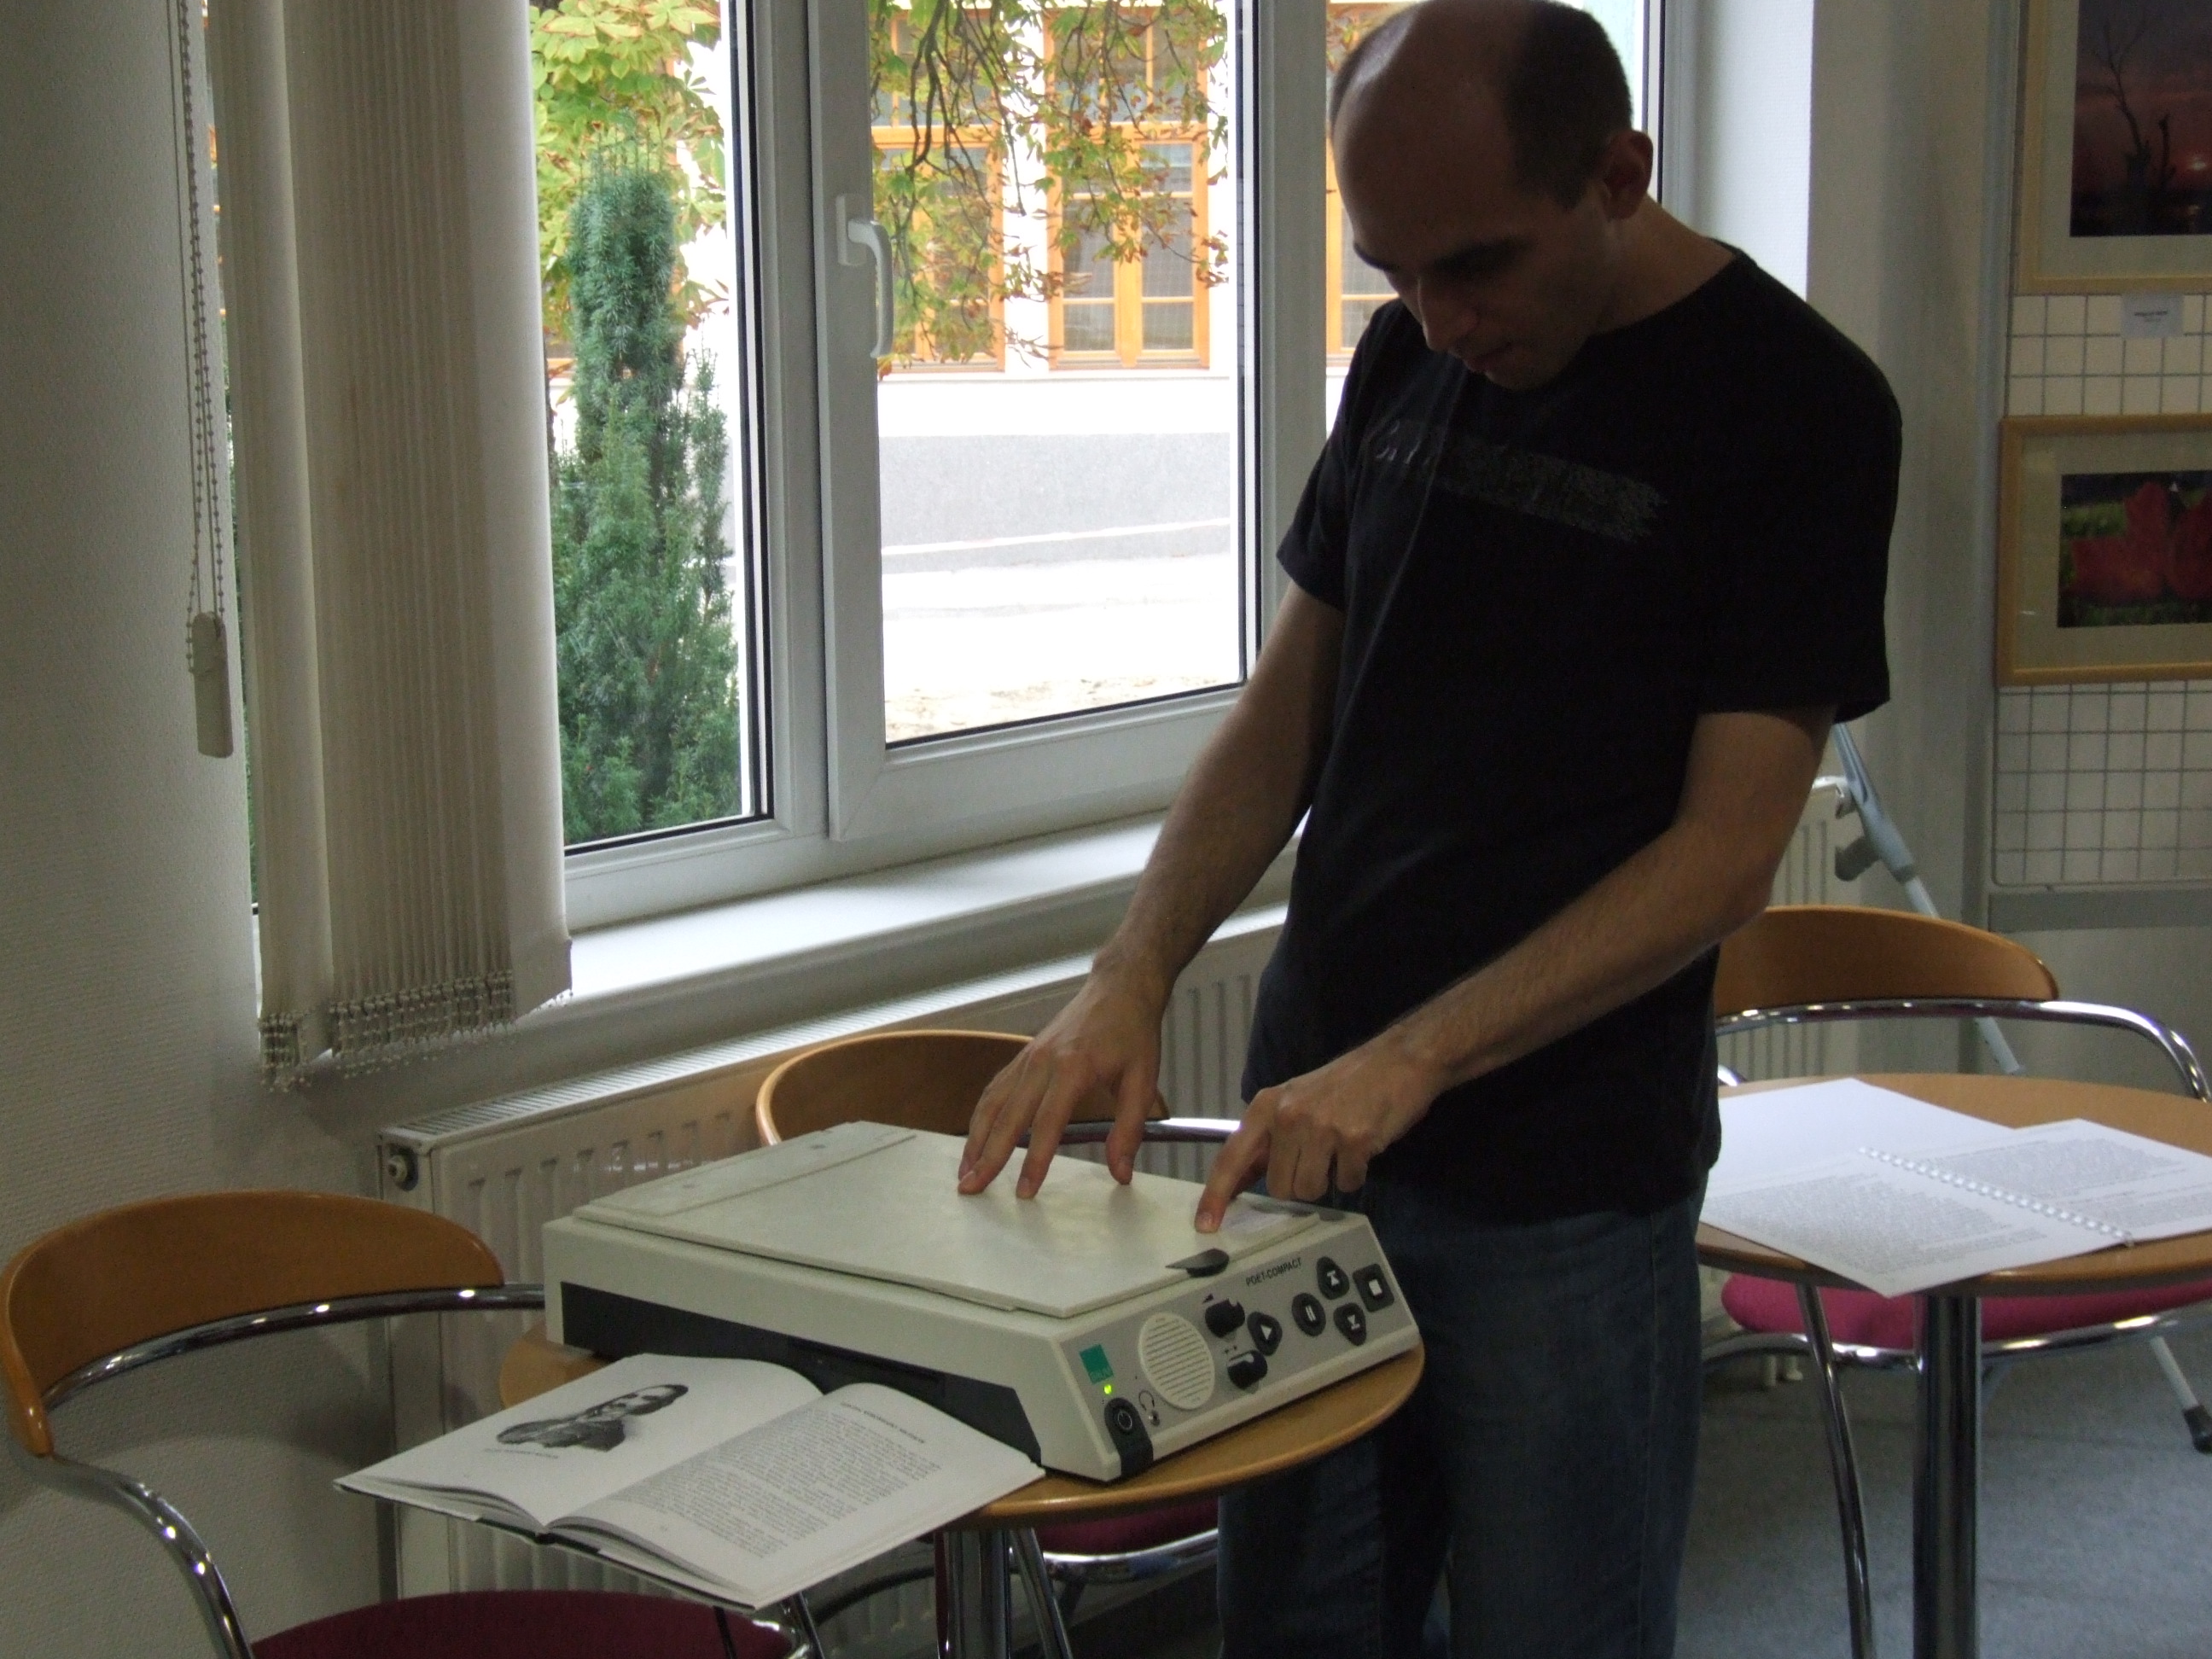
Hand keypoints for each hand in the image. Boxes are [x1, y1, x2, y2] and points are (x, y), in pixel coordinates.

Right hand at [959, 966, 1166, 1197]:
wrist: (1119, 988)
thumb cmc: (1132, 1031)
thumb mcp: (1144, 1079)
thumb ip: (1130, 1128)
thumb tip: (1121, 1173)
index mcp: (1073, 1068)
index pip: (1047, 1124)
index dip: (1034, 1161)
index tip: (1024, 1192)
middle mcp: (1042, 1062)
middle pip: (1007, 1117)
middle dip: (987, 1156)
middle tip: (971, 1189)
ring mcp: (1028, 1057)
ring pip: (992, 1103)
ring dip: (975, 1139)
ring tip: (964, 1172)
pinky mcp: (1024, 1056)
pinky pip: (995, 1089)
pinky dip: (981, 1117)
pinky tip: (976, 1138)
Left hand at [1194, 1035, 1440, 1230]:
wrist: (1398, 1060)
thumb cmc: (1344, 1084)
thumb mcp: (1296, 1100)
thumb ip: (1269, 1140)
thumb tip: (1240, 1182)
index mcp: (1267, 1107)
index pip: (1232, 1157)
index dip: (1216, 1194)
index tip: (1205, 1225)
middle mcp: (1288, 1116)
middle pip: (1278, 1187)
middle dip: (1299, 1183)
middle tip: (1319, 1157)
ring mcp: (1321, 1128)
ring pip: (1310, 1190)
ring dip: (1328, 1180)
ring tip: (1341, 1150)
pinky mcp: (1354, 1141)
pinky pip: (1347, 1184)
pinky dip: (1355, 1174)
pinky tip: (1362, 1147)